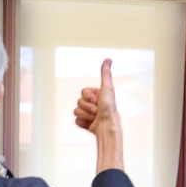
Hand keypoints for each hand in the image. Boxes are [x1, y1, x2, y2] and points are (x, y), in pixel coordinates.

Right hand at [73, 58, 122, 172]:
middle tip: (97, 110)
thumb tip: (108, 59)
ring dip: (85, 115)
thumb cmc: (109, 108)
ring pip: (76, 111)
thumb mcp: (107, 88)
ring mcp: (88, 113)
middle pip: (78, 101)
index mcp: (97, 95)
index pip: (83, 92)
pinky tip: (91, 124)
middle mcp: (93, 103)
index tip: (98, 100)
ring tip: (95, 118)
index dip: (88, 97)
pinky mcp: (85, 123)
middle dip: (87, 107)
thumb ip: (105, 74)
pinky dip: (83, 122)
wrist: (107, 127)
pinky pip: (76, 120)